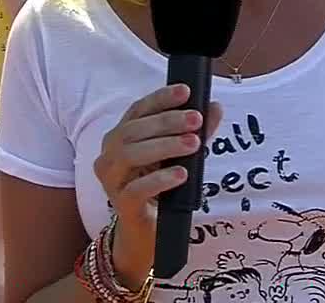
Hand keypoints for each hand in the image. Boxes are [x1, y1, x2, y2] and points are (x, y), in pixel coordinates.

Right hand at [95, 84, 222, 288]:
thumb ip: (196, 132)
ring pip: (130, 155)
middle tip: (196, 119)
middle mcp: (109, 155)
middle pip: (133, 130)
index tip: (186, 91)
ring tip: (193, 144)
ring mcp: (111, 181)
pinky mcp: (121, 205)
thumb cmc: (161, 188)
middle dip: (167, 121)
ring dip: (165, 146)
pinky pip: (136, 189)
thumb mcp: (180, 156)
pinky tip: (182, 174)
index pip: (138, 110)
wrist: (149, 232)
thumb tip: (215, 107)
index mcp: (121, 137)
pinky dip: (160, 179)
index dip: (160, 98)